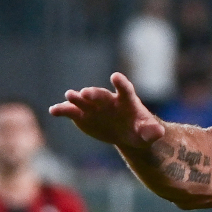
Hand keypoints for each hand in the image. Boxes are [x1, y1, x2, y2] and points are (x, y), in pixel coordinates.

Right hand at [49, 73, 164, 148]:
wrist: (127, 134)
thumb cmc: (141, 131)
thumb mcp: (148, 133)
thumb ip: (152, 131)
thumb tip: (157, 132)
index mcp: (126, 100)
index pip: (125, 89)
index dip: (121, 83)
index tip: (116, 77)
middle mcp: (108, 100)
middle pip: (101, 95)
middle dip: (93, 94)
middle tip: (85, 93)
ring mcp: (94, 106)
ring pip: (83, 100)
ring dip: (76, 98)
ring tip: (69, 96)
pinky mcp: (82, 115)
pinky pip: (71, 111)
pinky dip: (63, 110)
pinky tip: (54, 110)